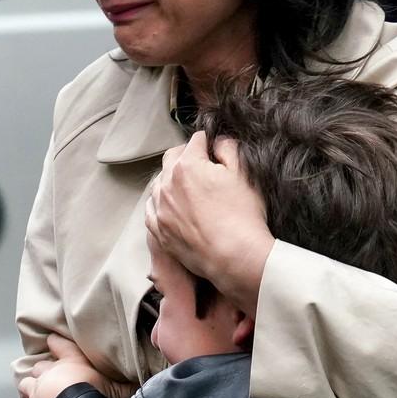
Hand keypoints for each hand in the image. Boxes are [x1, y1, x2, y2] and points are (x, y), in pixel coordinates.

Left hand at [9, 334, 133, 397]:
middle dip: (42, 373)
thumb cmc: (99, 395)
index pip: (61, 346)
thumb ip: (129, 387)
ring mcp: (37, 392)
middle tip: (50, 381)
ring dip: (29, 391)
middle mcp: (51, 374)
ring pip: (25, 385)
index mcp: (72, 363)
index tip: (51, 340)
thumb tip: (147, 387)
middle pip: (39, 368)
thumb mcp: (120, 389)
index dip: (56, 343)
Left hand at [146, 132, 273, 316]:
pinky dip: (161, 204)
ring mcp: (160, 209)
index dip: (208, 143)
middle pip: (171, 158)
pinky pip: (152, 210)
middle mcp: (167, 184)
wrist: (234, 256)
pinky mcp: (159, 231)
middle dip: (185, 156)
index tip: (214, 150)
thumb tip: (218, 142)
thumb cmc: (242, 216)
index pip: (195, 141)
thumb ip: (228, 149)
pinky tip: (173, 207)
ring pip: (159, 184)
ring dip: (171, 180)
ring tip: (188, 188)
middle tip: (201, 164)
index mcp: (187, 165)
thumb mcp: (244, 174)